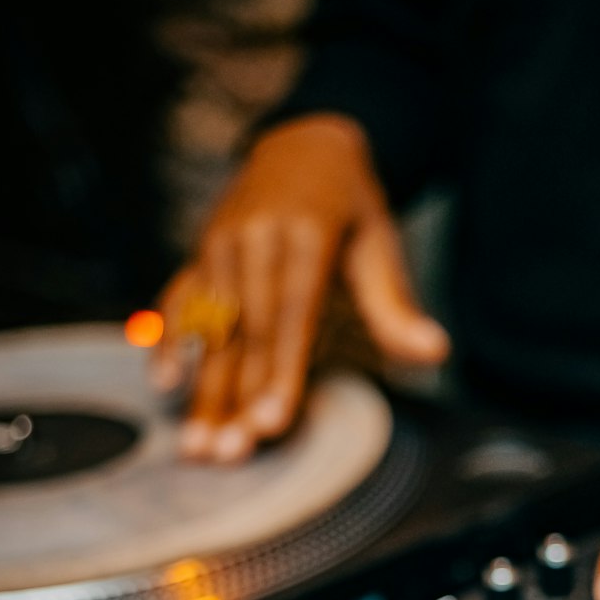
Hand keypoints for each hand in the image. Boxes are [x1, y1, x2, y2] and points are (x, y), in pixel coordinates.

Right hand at [155, 113, 449, 461]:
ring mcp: (220, 242)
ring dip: (201, 389)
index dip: (281, 373)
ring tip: (195, 444)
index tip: (272, 423)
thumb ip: (396, 305)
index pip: (292, 316)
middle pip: (245, 331)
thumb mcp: (380, 244)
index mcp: (306, 232)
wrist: (302, 144)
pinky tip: (163, 383)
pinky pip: (178, 300)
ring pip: (210, 328)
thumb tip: (436, 353)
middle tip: (227, 455)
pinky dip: (168, 341)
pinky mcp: (199, 251)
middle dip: (235, 397)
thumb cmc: (350, 208)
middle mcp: (254, 235)